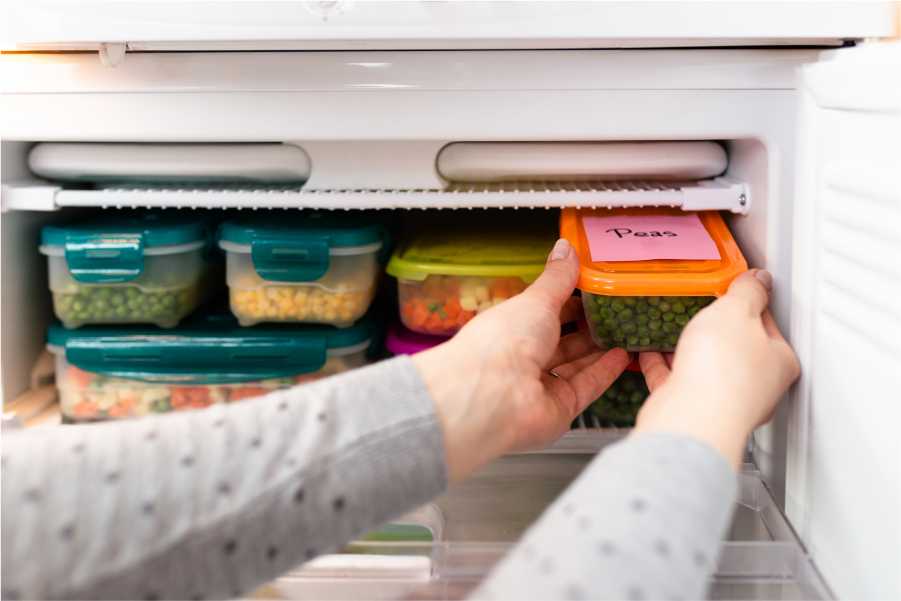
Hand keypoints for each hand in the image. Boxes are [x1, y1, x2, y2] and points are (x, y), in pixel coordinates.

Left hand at [413, 239, 630, 483]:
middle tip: (613, 316)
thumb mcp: (536, 299)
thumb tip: (565, 248)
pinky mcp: (559, 408)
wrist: (493, 395)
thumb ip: (557, 278)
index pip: (542, 314)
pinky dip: (604, 372)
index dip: (566, 304)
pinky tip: (622, 357)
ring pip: (575, 366)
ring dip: (599, 351)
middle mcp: (522, 359)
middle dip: (585, 330)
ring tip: (624, 334)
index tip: (591, 292)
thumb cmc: (501, 343)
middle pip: (560, 343)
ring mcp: (540, 386)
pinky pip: (587, 387)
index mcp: (510, 329)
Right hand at [633, 269, 800, 466]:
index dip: (751, 303)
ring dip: (689, 348)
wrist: (691, 416)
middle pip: (738, 348)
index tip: (736, 291)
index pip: (768, 324)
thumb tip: (758, 279)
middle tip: (704, 310)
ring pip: (707, 369)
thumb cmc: (723, 369)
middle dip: (718, 329)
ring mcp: (723, 401)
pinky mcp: (692, 410)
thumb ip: (748, 292)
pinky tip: (650, 352)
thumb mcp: (738, 311)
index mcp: (779, 361)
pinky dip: (664, 366)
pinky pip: (677, 382)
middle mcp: (756, 386)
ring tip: (673, 328)